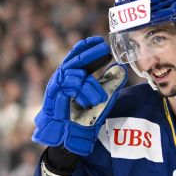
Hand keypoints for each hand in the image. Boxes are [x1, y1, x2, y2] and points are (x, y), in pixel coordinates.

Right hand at [32, 37, 126, 155]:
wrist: (70, 135)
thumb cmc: (84, 116)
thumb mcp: (103, 97)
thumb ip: (110, 83)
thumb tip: (121, 68)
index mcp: (74, 76)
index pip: (78, 55)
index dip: (87, 46)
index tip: (99, 41)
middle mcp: (64, 77)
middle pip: (76, 59)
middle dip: (90, 53)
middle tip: (104, 49)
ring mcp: (57, 85)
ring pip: (76, 74)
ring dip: (91, 86)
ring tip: (100, 98)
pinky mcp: (54, 94)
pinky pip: (71, 86)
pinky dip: (83, 93)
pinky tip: (88, 103)